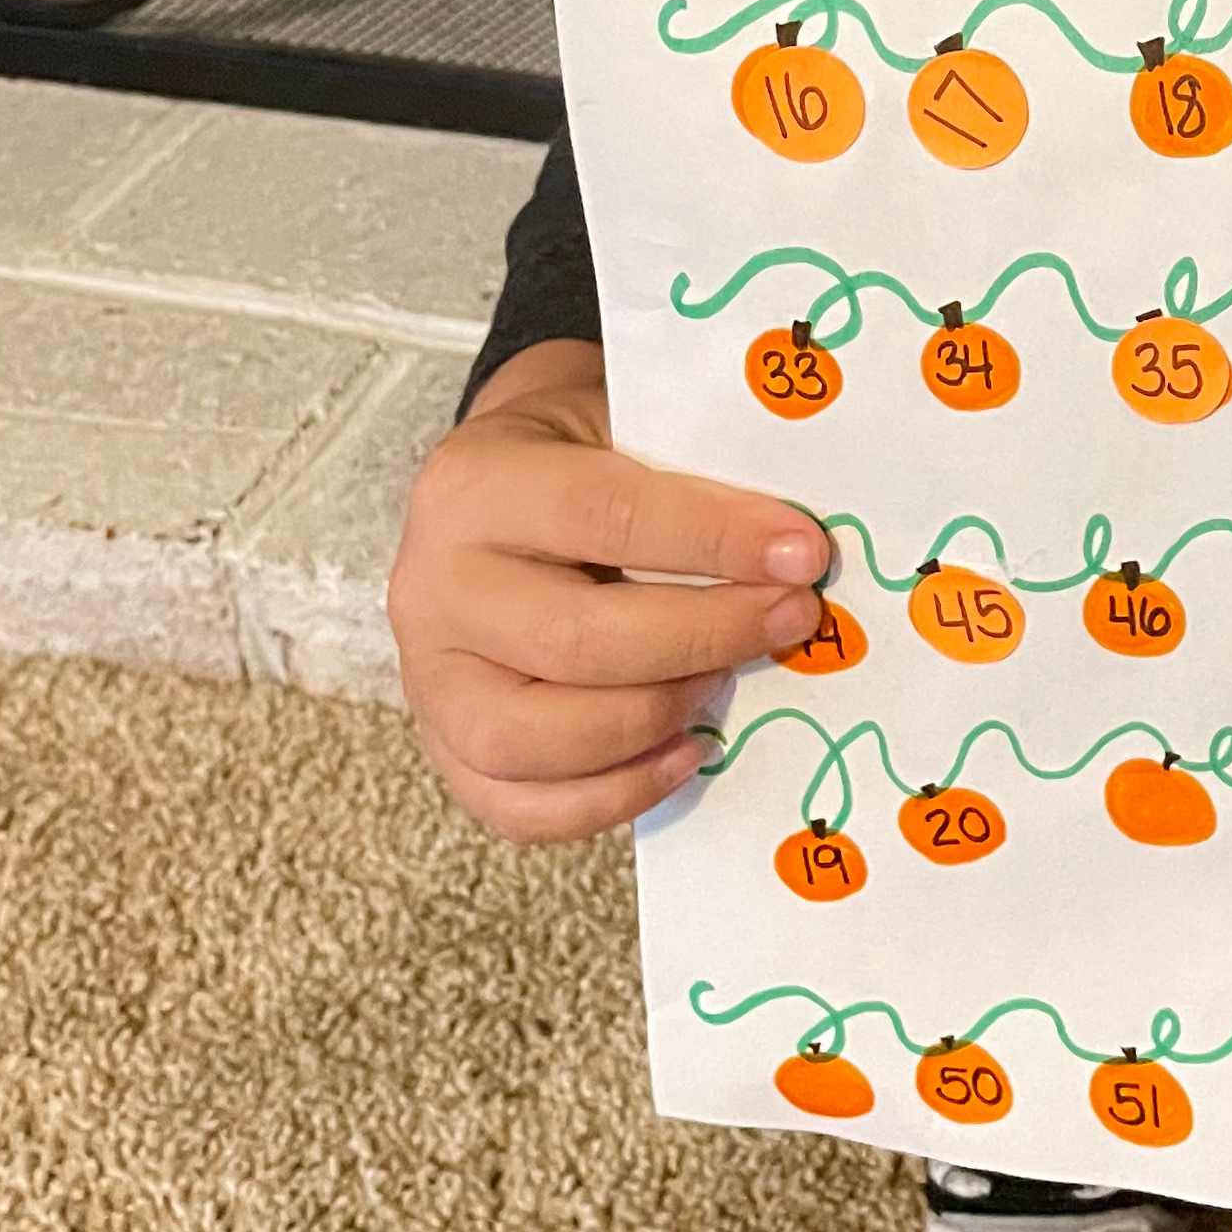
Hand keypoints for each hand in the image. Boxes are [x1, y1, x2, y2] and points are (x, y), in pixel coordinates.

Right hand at [385, 339, 833, 840]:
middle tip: (790, 617)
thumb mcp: (621, 424)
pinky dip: (614, 796)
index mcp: (476, 486)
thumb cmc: (576, 458)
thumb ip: (690, 470)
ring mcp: (427, 680)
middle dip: (705, 635)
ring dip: (655, 718)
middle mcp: (434, 587)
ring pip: (533, 739)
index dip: (714, 538)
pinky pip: (520, 807)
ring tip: (724, 680)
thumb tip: (794, 542)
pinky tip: (686, 750)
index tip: (803, 553)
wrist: (492, 495)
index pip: (604, 516)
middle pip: (575, 641)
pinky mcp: (443, 749)